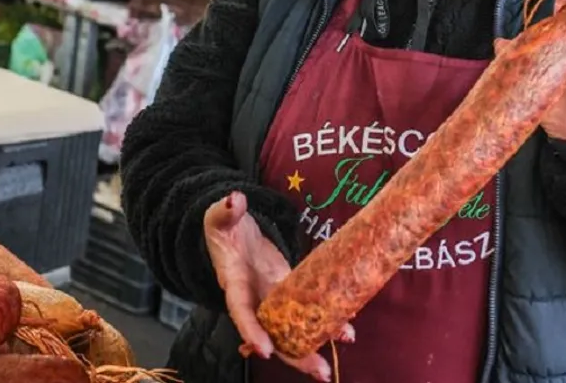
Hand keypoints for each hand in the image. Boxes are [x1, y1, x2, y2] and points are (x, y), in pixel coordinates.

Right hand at [204, 192, 353, 381]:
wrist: (233, 231)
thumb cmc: (223, 226)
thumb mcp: (220, 217)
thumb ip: (226, 211)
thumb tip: (234, 200)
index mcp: (234, 284)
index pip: (241, 312)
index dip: (252, 332)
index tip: (265, 351)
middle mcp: (254, 299)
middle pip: (273, 335)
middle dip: (295, 355)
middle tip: (320, 372)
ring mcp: (273, 298)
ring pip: (291, 329)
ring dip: (313, 345)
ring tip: (337, 358)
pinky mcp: (288, 290)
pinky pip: (306, 311)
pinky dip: (324, 321)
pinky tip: (346, 331)